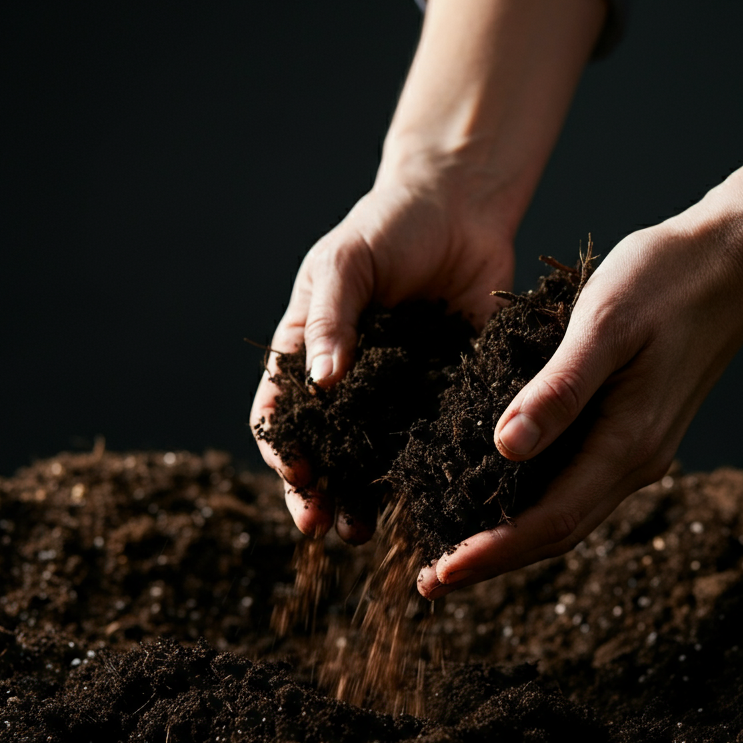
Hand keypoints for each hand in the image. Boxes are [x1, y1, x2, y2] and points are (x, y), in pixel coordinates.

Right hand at [250, 0, 605, 541]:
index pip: (281, 416)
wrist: (460, 210)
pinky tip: (424, 502)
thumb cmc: (389, 227)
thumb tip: (320, 384)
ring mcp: (394, 395)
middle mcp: (347, 385)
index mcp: (309, 354)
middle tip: (331, 529)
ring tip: (367, 533)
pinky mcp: (441, 396)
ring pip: (371, 461)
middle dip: (321, 494)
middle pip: (324, 453)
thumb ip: (331, 320)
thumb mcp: (347, 264)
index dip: (284, 453)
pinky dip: (420, 477)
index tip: (299, 482)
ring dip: (364, 500)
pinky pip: (427, 443)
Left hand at [417, 215, 742, 595]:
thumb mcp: (605, 323)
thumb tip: (507, 449)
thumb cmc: (669, 279)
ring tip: (452, 548)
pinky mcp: (632, 430)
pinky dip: (531, 502)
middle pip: (556, 533)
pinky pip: (575, 483)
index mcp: (629, 442)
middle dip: (491, 561)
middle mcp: (635, 460)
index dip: (491, 553)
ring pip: (566, 513)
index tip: (436, 576)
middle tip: (429, 581)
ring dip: (509, 537)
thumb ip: (559, 389)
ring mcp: (637, 448)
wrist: (734, 257)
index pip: (550, 522)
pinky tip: (497, 493)